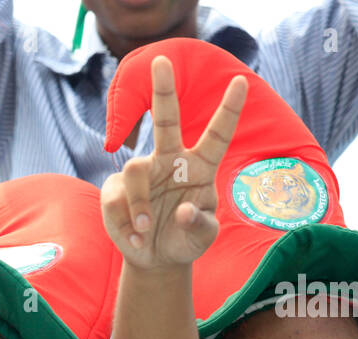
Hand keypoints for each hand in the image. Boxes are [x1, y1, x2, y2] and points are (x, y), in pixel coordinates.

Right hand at [100, 56, 245, 270]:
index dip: (228, 110)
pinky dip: (126, 223)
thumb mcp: (202, 238)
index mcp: (200, 167)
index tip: (241, 81)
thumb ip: (200, 225)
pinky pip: (116, 198)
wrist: (155, 259)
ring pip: (135, 168)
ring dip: (139, 205)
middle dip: (164, 90)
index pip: (217, 134)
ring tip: (146, 231)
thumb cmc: (185, 240)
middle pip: (166, 120)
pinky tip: (136, 239)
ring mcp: (142, 173)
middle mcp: (171, 161)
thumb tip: (185, 210)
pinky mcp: (116, 189)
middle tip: (162, 61)